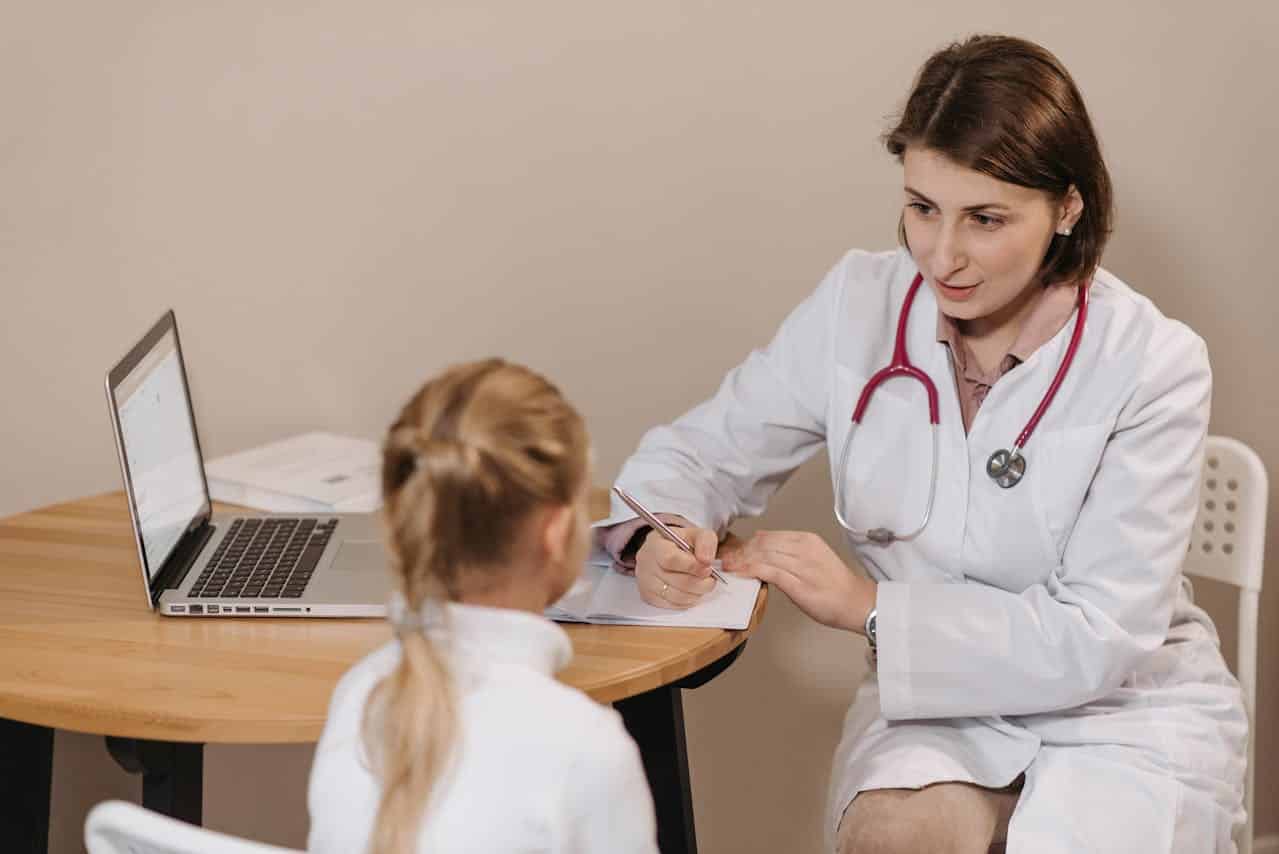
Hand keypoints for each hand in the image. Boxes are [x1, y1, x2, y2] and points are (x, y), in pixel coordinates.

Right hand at [634, 525, 717, 609]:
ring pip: (677, 597)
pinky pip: (673, 605)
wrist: (663, 551)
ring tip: (702, 584)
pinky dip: (688, 601)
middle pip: (678, 581)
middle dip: (701, 583)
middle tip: (710, 579)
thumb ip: (706, 542)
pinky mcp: (648, 596)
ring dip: (697, 593)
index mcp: (656, 544)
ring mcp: (645, 582)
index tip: (707, 568)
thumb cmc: (680, 543)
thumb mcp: (696, 534)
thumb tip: (706, 560)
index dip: (693, 567)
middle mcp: (646, 563)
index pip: (671, 559)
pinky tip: (691, 591)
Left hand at [721, 530, 874, 633]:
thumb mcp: (813, 559)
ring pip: (762, 555)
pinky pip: (767, 571)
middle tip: (726, 559)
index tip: (735, 551)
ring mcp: (800, 564)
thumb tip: (763, 551)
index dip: (748, 544)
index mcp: (806, 540)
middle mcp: (803, 548)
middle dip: (740, 551)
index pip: (769, 536)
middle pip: (762, 544)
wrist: (856, 603)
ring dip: (741, 560)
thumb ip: (790, 554)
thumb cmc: (836, 585)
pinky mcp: (798, 582)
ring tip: (728, 566)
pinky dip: (749, 570)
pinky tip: (739, 573)